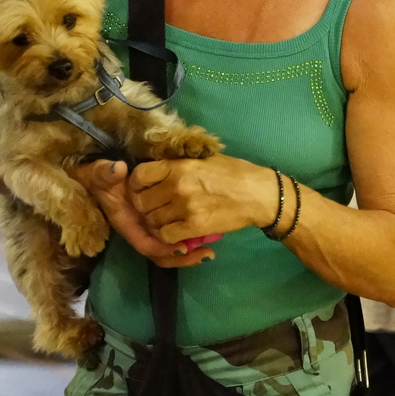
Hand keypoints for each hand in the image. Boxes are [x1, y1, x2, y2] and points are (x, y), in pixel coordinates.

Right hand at [73, 160, 213, 268]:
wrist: (101, 177)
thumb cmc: (101, 177)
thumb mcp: (101, 174)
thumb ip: (107, 174)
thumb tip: (118, 169)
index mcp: (128, 225)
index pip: (147, 245)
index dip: (163, 249)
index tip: (182, 247)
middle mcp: (142, 229)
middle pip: (163, 253)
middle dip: (183, 257)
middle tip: (206, 253)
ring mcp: (152, 226)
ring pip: (171, 247)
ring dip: (190, 251)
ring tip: (210, 250)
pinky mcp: (161, 219)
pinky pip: (176, 235)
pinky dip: (190, 237)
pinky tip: (209, 234)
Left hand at [129, 154, 271, 245]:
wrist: (258, 194)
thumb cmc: (233, 172)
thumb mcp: (201, 159)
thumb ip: (177, 165)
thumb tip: (155, 171)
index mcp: (177, 166)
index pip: (139, 176)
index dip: (136, 185)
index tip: (144, 189)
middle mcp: (176, 185)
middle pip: (142, 202)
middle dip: (145, 207)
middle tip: (156, 208)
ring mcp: (184, 207)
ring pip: (152, 221)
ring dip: (157, 223)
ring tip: (169, 219)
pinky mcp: (194, 227)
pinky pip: (166, 236)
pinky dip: (168, 236)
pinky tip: (178, 230)